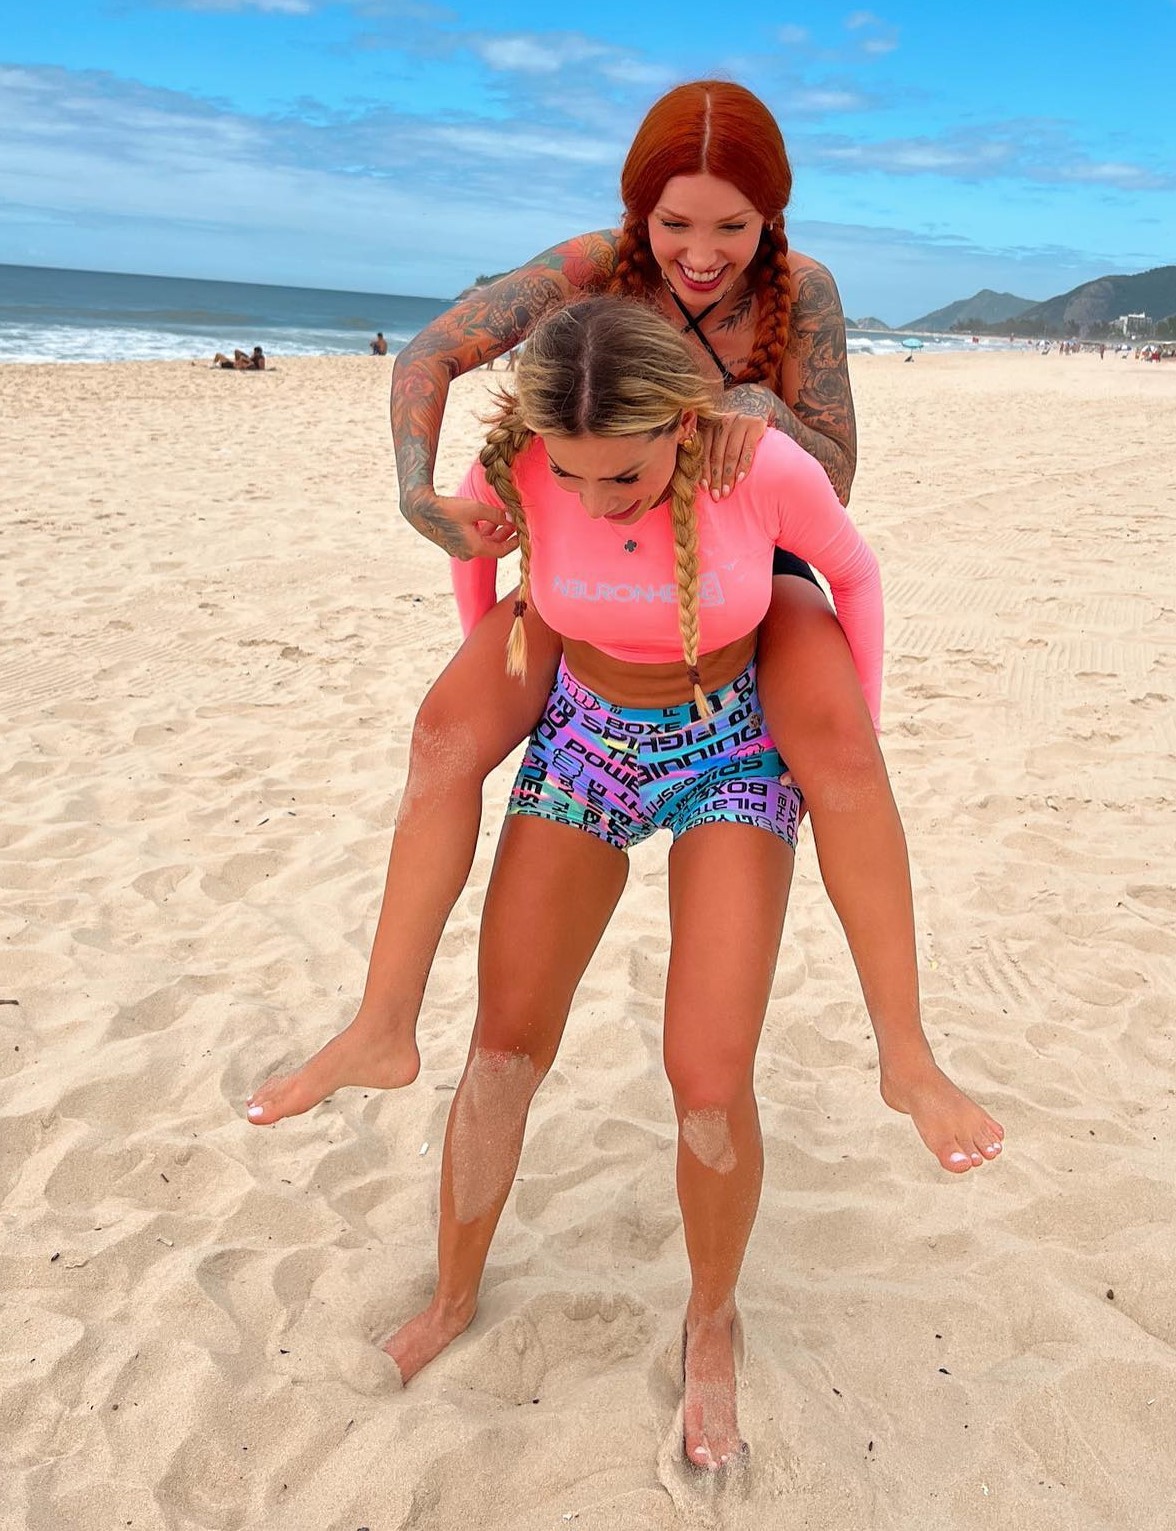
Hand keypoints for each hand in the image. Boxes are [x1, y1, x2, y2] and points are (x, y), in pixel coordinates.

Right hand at [403, 490, 519, 559]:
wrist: (422, 510)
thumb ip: (496, 515)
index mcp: (475, 548)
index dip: (513, 543)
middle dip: (504, 536)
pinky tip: (484, 520)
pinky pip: (471, 541)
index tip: (521, 534)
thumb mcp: (476, 509)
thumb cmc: (449, 509)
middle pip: (492, 548)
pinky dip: (481, 533)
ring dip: (492, 533)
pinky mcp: (452, 545)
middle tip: (513, 524)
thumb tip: (511, 518)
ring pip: (481, 544)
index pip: (501, 551)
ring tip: (501, 519)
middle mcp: (467, 553)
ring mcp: (458, 550)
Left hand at [697, 412, 766, 500]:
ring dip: (728, 475)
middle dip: (716, 478)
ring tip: (727, 491)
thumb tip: (700, 475)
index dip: (704, 472)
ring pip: (730, 454)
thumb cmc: (734, 426)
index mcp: (711, 425)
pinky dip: (743, 465)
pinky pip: (747, 449)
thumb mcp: (719, 431)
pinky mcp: (754, 425)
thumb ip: (710, 446)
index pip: (705, 453)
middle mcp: (723, 423)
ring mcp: (739, 423)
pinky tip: (740, 478)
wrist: (756, 403)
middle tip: (717, 496)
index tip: (704, 489)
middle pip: (717, 456)